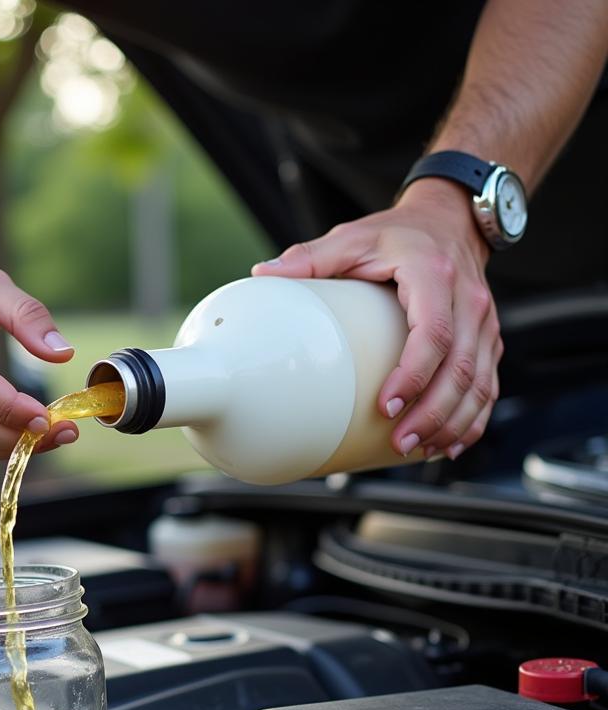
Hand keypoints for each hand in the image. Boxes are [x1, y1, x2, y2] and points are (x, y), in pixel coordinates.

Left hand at [252, 179, 502, 459]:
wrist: (450, 220)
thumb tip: (261, 274)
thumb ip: (310, 258)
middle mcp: (469, 300)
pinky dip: (472, 420)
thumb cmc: (397, 234)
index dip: (414, 373)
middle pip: (462, 368)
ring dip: (452, 423)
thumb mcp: (352, 237)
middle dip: (433, 413)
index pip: (434, 332)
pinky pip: (489, 385)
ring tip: (417, 450)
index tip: (387, 405)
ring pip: (480, 383)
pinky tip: (449, 446)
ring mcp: (484, 322)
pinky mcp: (487, 339)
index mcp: (434, 275)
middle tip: (401, 442)